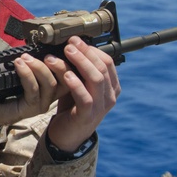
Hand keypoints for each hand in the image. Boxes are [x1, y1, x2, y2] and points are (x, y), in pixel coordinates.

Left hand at [0, 52, 67, 128]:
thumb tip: (33, 48)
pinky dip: (27, 75)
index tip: (62, 48)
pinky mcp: (30, 109)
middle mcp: (48, 97)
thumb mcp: (17, 73)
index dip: (66, 61)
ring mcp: (40, 104)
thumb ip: (28, 64)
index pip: (66, 74)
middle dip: (59, 64)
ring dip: (39, 67)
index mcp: (47, 87)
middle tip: (46, 53)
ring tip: (25, 58)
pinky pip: (33, 90)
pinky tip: (19, 65)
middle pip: (65, 80)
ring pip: (50, 84)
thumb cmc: (0, 91)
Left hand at [46, 36, 120, 150]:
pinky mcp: (87, 116)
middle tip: (69, 43)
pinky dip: (76, 84)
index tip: (75, 40)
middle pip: (102, 67)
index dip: (91, 49)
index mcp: (111, 87)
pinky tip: (67, 74)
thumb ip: (76, 69)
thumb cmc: (71, 107)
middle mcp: (109, 96)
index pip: (107, 61)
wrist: (66, 135)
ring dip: (80, 62)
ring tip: (65, 53)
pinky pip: (85, 97)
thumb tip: (69, 45)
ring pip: (96, 79)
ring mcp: (100, 107)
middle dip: (85, 52)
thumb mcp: (76, 84)